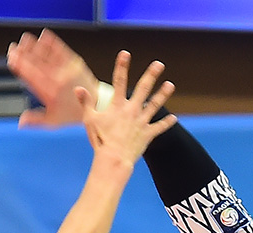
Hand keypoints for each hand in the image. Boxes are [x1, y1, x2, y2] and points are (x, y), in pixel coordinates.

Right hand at [7, 29, 97, 127]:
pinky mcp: (75, 63)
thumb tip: (21, 122)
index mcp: (50, 94)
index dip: (20, 67)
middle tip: (13, 48)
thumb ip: (36, 121)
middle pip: (37, 64)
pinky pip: (61, 50)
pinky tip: (44, 35)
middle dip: (23, 54)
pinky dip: (53, 42)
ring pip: (47, 55)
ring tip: (25, 39)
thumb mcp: (53, 122)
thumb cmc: (73, 114)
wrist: (95, 105)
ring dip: (35, 46)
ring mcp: (66, 70)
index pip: (31, 77)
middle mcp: (57, 80)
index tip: (12, 60)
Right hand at [79, 52, 175, 167]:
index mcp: (117, 106)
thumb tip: (78, 88)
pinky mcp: (147, 135)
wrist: (113, 160)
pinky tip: (174, 118)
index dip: (122, 66)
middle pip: (144, 89)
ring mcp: (141, 122)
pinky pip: (159, 128)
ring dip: (163, 94)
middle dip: (151, 75)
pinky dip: (166, 123)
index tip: (126, 53)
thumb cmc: (100, 140)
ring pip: (155, 105)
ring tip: (170, 85)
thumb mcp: (90, 121)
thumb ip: (86, 103)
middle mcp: (132, 110)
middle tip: (159, 64)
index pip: (119, 81)